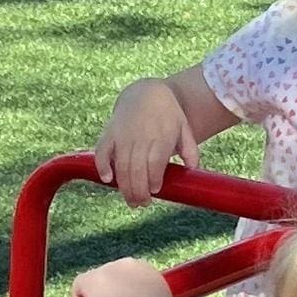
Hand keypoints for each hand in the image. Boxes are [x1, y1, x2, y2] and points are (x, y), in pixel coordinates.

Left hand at [74, 257, 178, 296]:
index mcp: (147, 270)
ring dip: (93, 296)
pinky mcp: (91, 279)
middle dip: (107, 292)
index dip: (122, 291)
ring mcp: (108, 270)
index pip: (128, 276)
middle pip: (110, 276)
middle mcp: (128, 264)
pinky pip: (79, 285)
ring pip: (95, 281)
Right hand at [93, 78, 203, 208]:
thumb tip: (193, 168)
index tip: (155, 190)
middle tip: (142, 204)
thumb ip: (190, 149)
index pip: (155, 163)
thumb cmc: (168, 115)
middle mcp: (141, 136)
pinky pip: (102, 152)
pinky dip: (103, 166)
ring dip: (124, 187)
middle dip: (138, 191)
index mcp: (161, 135)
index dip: (153, 179)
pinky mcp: (109, 133)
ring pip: (121, 165)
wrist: (146, 93)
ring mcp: (123, 134)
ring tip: (131, 201)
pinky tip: (108, 180)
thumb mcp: (184, 128)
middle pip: (137, 169)